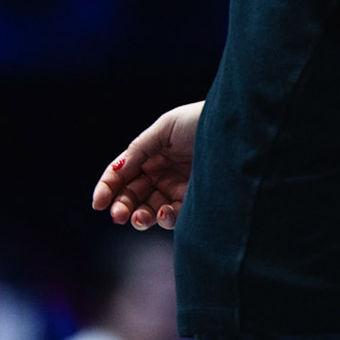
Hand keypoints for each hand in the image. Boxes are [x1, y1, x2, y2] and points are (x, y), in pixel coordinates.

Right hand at [91, 101, 201, 229]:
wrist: (241, 128)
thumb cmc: (204, 120)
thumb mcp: (166, 127)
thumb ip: (139, 148)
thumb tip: (118, 169)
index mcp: (152, 154)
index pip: (122, 174)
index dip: (108, 188)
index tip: (98, 203)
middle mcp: (163, 173)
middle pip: (132, 195)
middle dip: (121, 206)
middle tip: (118, 215)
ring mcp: (178, 189)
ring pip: (149, 210)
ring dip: (139, 217)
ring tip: (138, 218)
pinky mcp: (196, 202)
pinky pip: (174, 217)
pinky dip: (165, 219)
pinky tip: (165, 213)